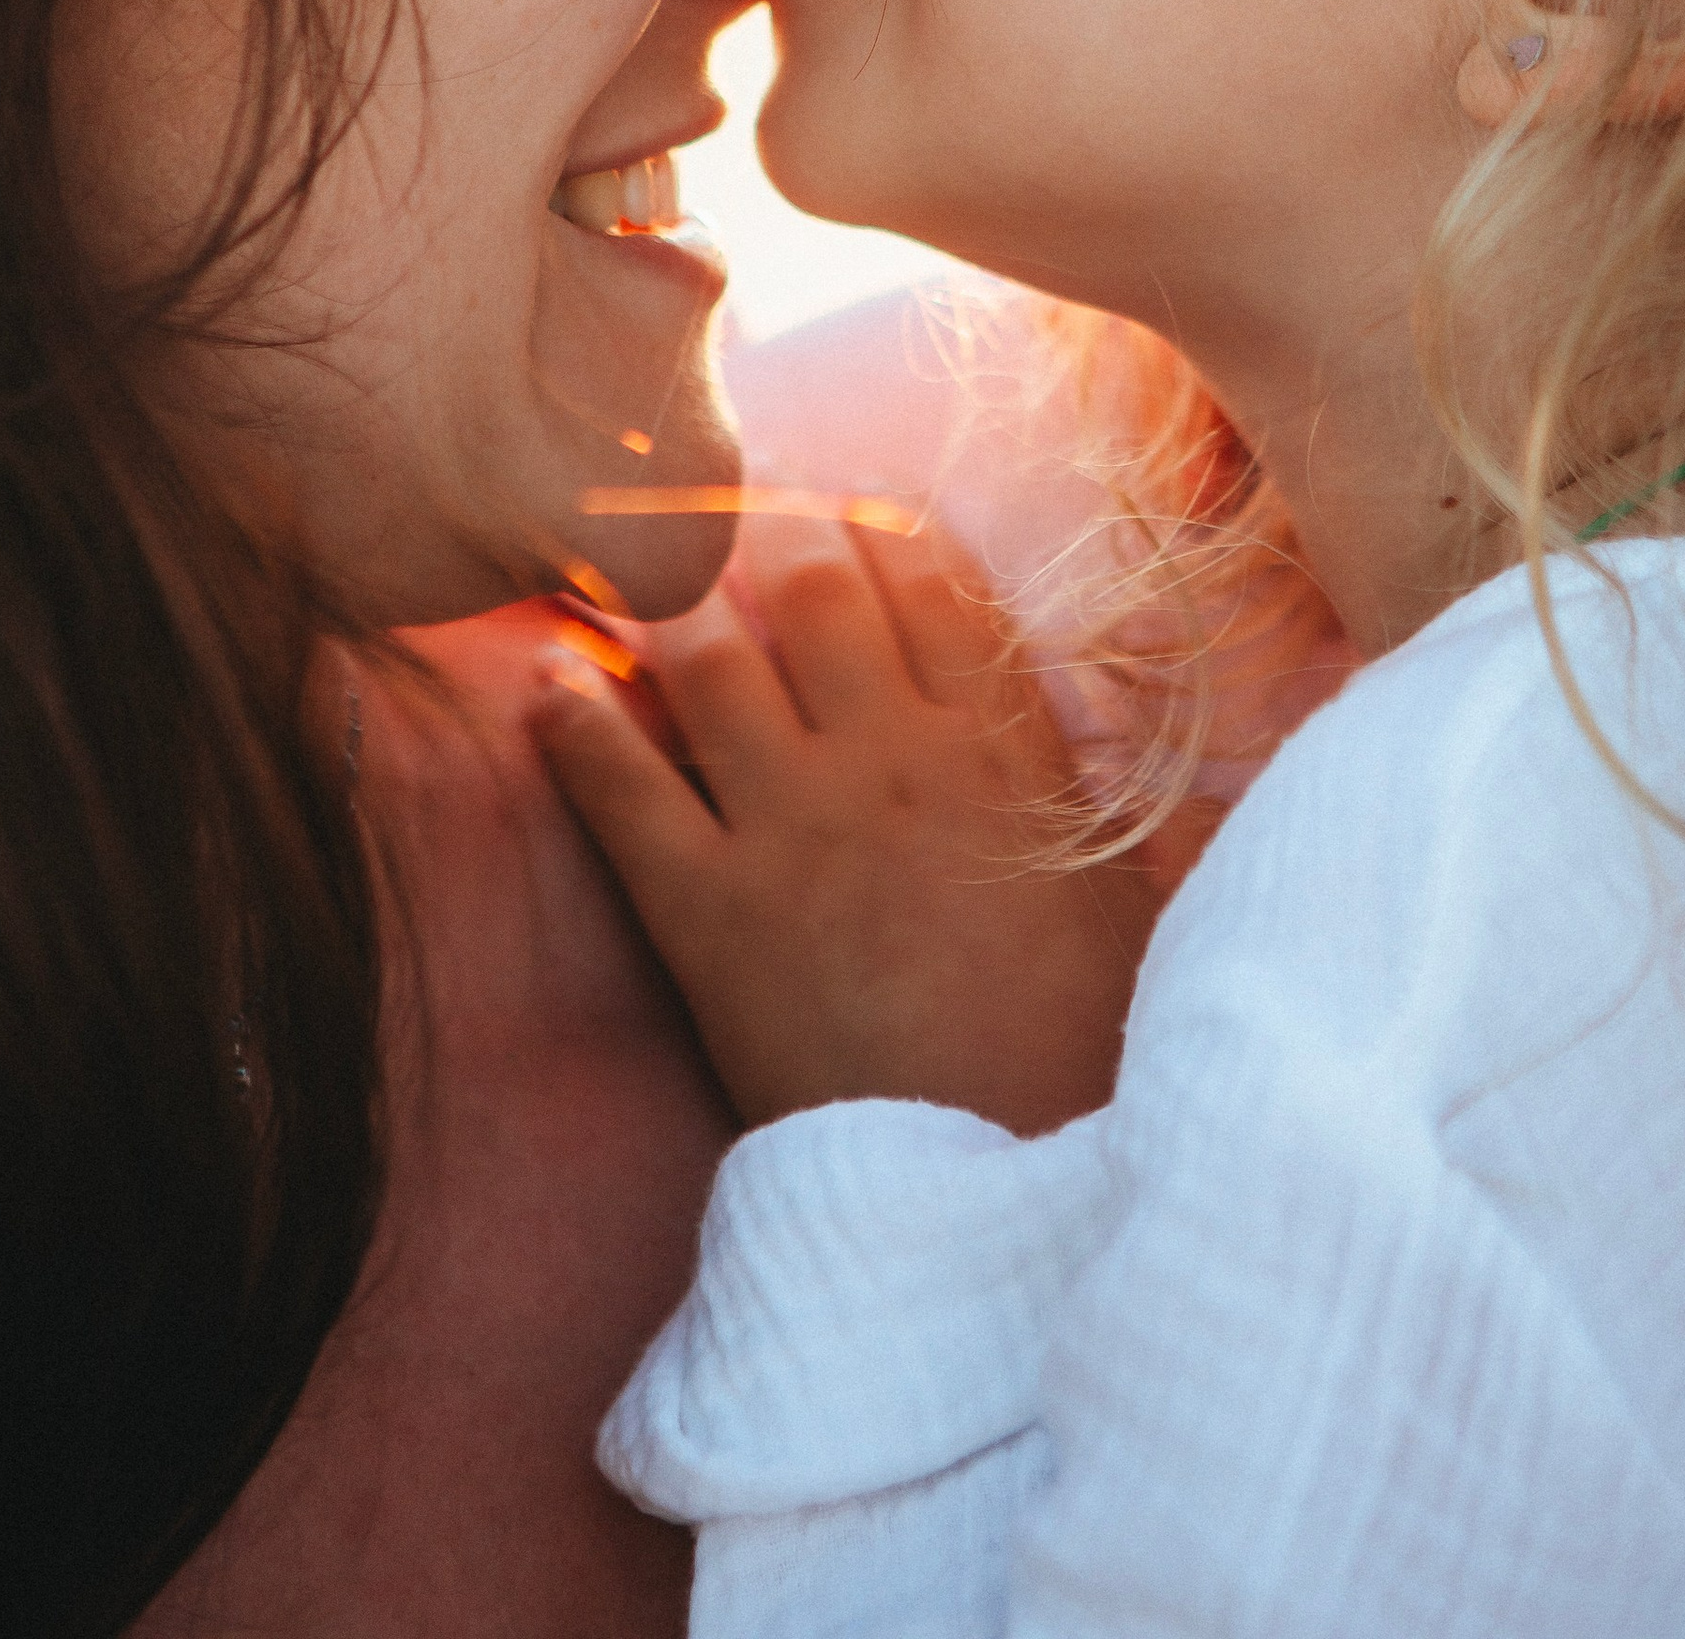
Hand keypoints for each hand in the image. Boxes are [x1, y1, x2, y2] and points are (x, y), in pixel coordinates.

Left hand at [530, 520, 1158, 1135]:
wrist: (1008, 1184)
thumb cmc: (1086, 1053)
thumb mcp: (1130, 896)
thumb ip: (1103, 797)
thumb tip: (1137, 738)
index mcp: (1001, 745)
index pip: (930, 579)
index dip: (876, 525)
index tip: (839, 500)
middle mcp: (894, 757)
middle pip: (814, 589)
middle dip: (764, 530)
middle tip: (719, 505)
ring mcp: (795, 828)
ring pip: (709, 659)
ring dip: (666, 601)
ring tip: (631, 569)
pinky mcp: (710, 913)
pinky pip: (623, 787)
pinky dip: (576, 724)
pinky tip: (547, 682)